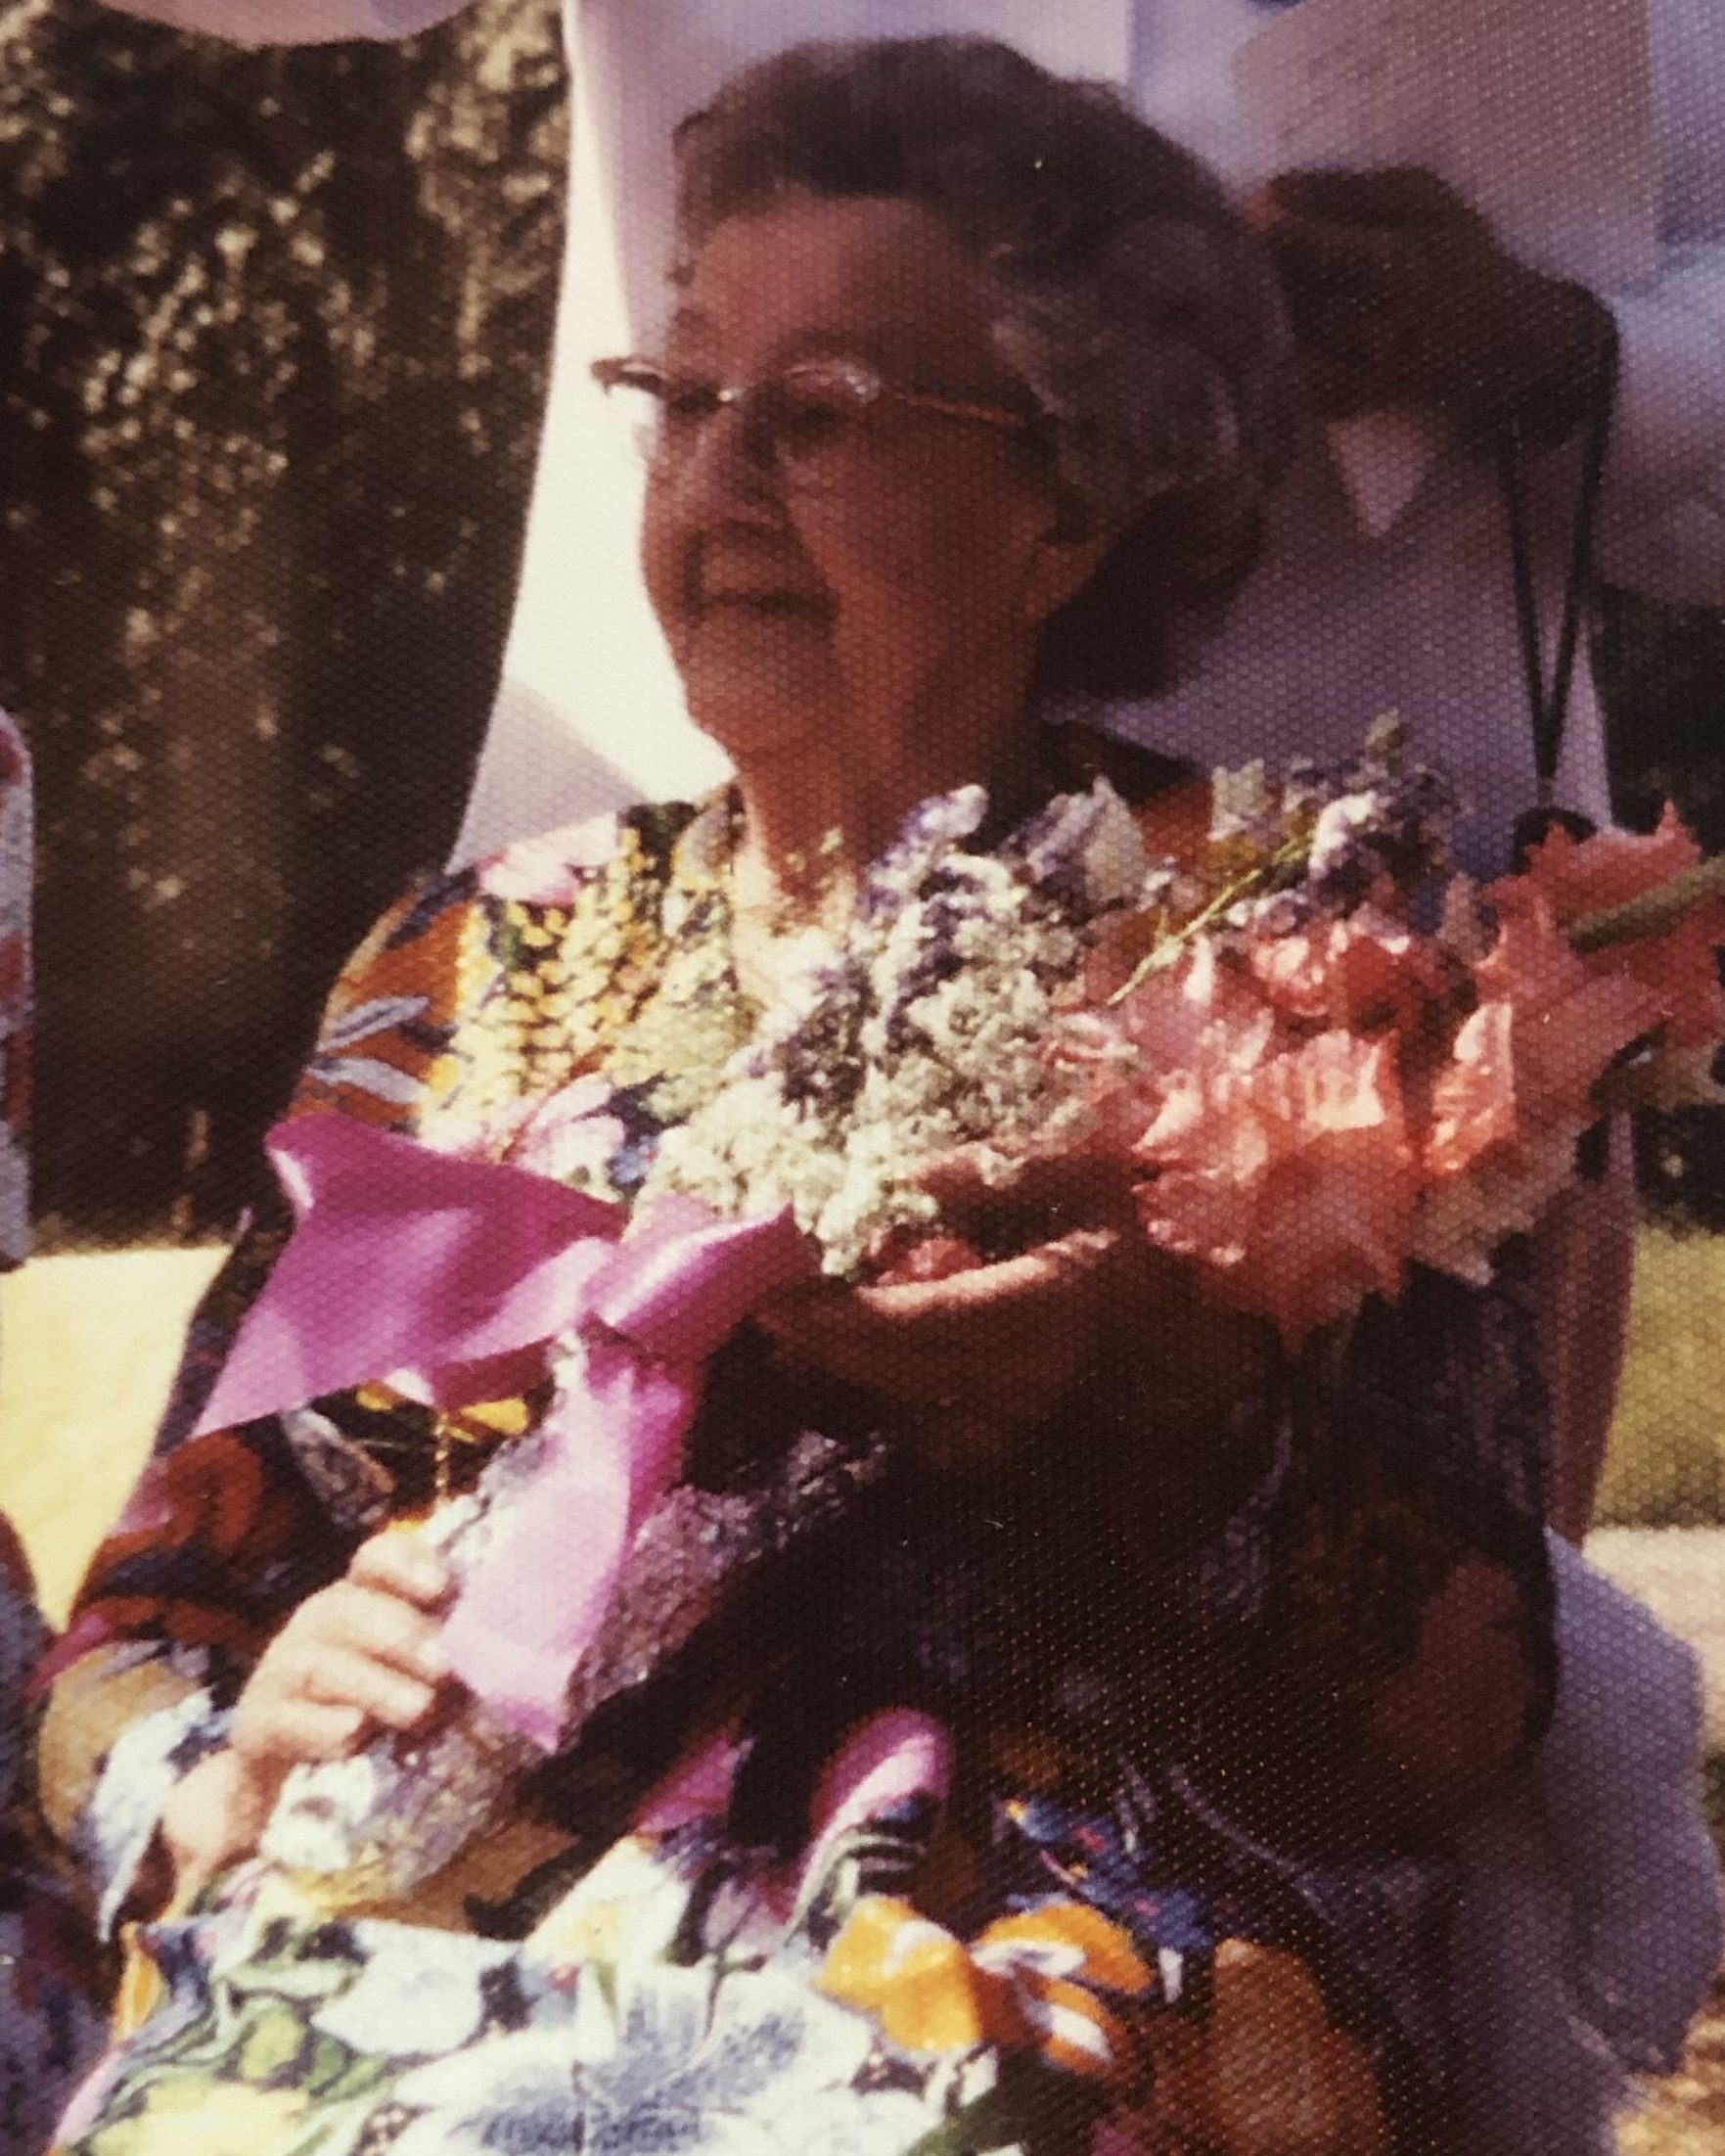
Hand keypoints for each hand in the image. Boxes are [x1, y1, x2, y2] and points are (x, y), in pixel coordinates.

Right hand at [158, 1530, 452, 1898]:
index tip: (443, 1589)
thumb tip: (507, 1655)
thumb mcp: (412, 1677)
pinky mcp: (257, 1724)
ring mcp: (280, 1671)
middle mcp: (316, 1624)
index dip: (406, 1563)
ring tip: (420, 1710)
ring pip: (321, 1665)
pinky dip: (324, 1729)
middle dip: (400, 1635)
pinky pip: (285, 1719)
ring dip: (375, 1686)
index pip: (375, 1557)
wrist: (288, 1780)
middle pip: (348, 1608)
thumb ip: (446, 1657)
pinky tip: (355, 1739)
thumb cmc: (372, 1711)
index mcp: (359, 1599)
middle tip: (445, 1667)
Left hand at [757, 1150, 1275, 1476]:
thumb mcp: (1076, 1165)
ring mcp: (1029, 1407)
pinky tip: (855, 1363)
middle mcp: (1035, 1367)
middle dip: (821, 1338)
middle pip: (901, 1365)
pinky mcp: (1021, 1426)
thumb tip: (897, 1179)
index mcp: (1049, 1298)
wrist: (1200, 1296)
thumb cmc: (1138, 1209)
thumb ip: (989, 1169)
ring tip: (790, 1330)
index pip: (925, 1319)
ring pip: (909, 1399)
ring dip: (842, 1367)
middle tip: (760, 1303)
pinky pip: (935, 1427)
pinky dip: (888, 1396)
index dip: (844, 1313)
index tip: (777, 1292)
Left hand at [1251, 167, 1612, 441]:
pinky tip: (1265, 334)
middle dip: (1256, 273)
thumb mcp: (1423, 199)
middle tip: (1235, 249)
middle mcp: (1375, 323)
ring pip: (1287, 341)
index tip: (1243, 213)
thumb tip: (1272, 189)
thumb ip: (1350, 192)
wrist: (1504, 339)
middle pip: (1290, 299)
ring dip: (1258, 313)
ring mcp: (1360, 370)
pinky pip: (1295, 384)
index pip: (1311, 249)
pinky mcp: (1350, 401)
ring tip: (1247, 285)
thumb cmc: (1460, 254)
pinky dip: (1273, 360)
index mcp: (1394, 263)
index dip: (1268, 232)